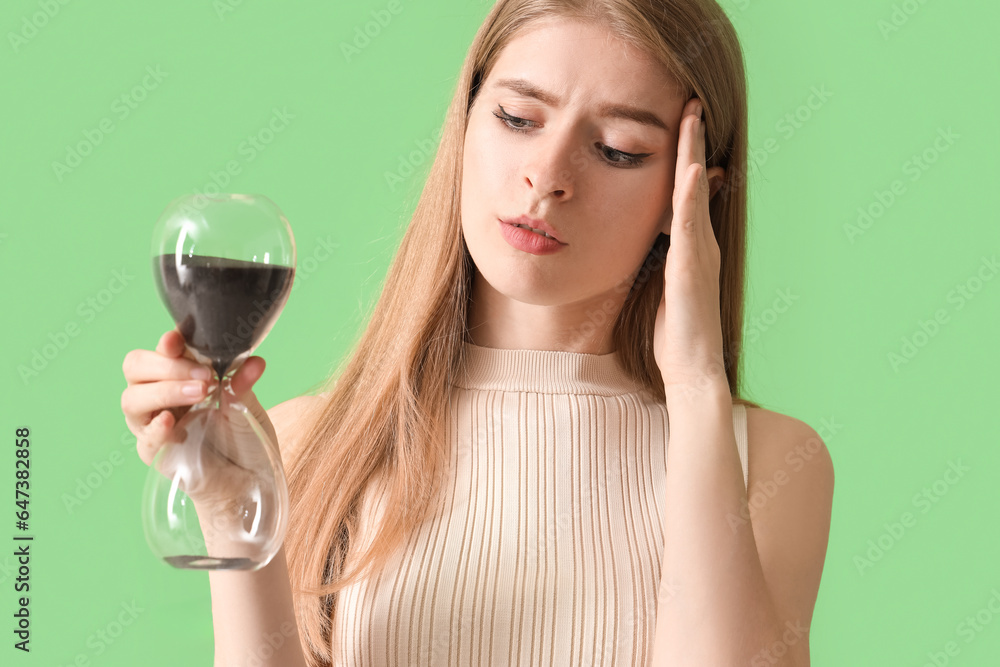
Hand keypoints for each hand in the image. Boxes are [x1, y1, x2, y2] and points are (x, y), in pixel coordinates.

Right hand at [121, 328, 274, 513]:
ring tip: (201, 392)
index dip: (167, 343)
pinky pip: (144, 440)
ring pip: (132, 400)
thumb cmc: (244, 437)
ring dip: (165, 390)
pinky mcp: (156, 454)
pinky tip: (171, 419)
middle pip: (136, 368)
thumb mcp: (248, 404)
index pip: (159, 352)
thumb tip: (255, 361)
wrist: (249, 479)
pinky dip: (155, 428)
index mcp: (179, 377)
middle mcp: (160, 397)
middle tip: (204, 375)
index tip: (180, 340)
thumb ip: (242, 382)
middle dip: (167, 365)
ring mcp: (154, 425)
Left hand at [653, 97, 728, 399]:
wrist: (692, 366)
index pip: (685, 190)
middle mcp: (700, 242)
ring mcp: (699, 252)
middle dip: (693, 141)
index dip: (684, 156)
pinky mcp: (691, 266)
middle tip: (693, 102)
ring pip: (694, 193)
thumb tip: (654, 233)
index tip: (683, 122)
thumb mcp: (663, 284)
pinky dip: (691, 196)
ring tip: (693, 116)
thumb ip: (662, 256)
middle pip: (694, 181)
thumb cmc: (674, 331)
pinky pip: (690, 224)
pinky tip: (690, 170)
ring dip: (693, 153)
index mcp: (690, 245)